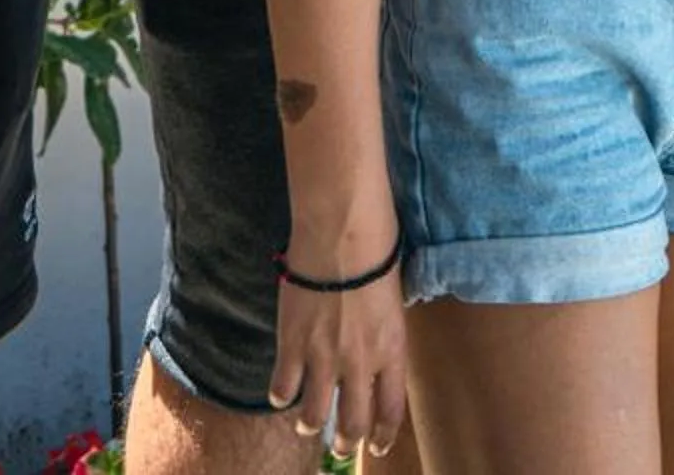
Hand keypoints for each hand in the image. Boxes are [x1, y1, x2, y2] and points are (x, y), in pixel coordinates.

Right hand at [268, 240, 407, 459]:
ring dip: (311, 425)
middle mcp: (360, 363)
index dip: (383, 435)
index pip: (391, 411)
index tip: (378, 446)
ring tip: (307, 424)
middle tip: (341, 443)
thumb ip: (383, 336)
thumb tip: (374, 354)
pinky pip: (283, 388)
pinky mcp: (293, 343)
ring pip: (314, 416)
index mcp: (392, 350)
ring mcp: (324, 357)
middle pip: (353, 424)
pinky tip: (281, 393)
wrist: (342, 229)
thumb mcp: (393, 300)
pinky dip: (280, 396)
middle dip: (347, 441)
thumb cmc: (375, 250)